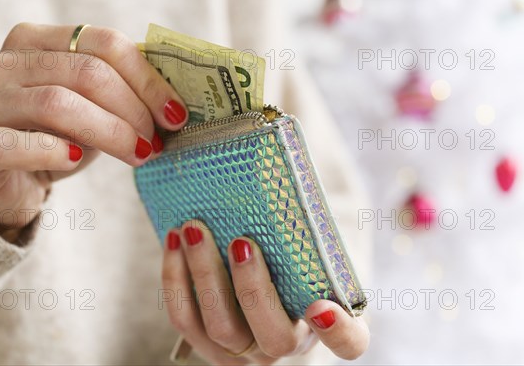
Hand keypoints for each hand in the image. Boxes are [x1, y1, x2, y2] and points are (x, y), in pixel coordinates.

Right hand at [0, 23, 186, 235]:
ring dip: (110, 132)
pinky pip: (17, 143)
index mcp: (35, 40)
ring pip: (58, 103)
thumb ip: (123, 91)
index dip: (148, 79)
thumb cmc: (58, 136)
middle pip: (86, 72)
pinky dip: (56, 152)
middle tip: (156, 140)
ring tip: (138, 154)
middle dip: (134, 109)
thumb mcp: (93, 106)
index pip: (103, 43)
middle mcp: (3, 63)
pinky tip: (77, 160)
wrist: (11, 179)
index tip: (176, 113)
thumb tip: (177, 104)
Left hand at [162, 220, 369, 364]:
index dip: (338, 331)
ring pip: (220, 328)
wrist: (254, 273)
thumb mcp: (305, 244)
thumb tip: (283, 176)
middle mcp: (284, 345)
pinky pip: (185, 319)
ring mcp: (242, 350)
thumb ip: (306, 228)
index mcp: (325, 324)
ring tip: (194, 230)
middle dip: (253, 288)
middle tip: (241, 242)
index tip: (320, 305)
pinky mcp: (205, 342)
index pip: (349, 343)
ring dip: (205, 276)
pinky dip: (176, 279)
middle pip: (273, 337)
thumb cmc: (287, 254)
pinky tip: (174, 240)